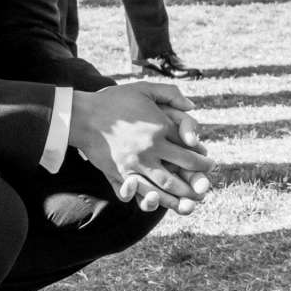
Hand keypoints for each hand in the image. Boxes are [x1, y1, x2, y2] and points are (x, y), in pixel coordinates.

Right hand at [71, 85, 213, 213]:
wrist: (82, 115)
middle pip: (182, 168)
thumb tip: (192, 106)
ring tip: (190, 201)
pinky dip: (153, 200)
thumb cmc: (114, 100)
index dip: (202, 158)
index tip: (208, 163)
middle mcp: (151, 148)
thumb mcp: (144, 88)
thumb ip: (171, 93)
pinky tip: (161, 203)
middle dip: (198, 178)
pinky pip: (141, 191)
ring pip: (165, 185)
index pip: (190, 147)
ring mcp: (135, 163)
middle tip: (205, 185)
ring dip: (181, 195)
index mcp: (160, 127)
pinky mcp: (119, 174)